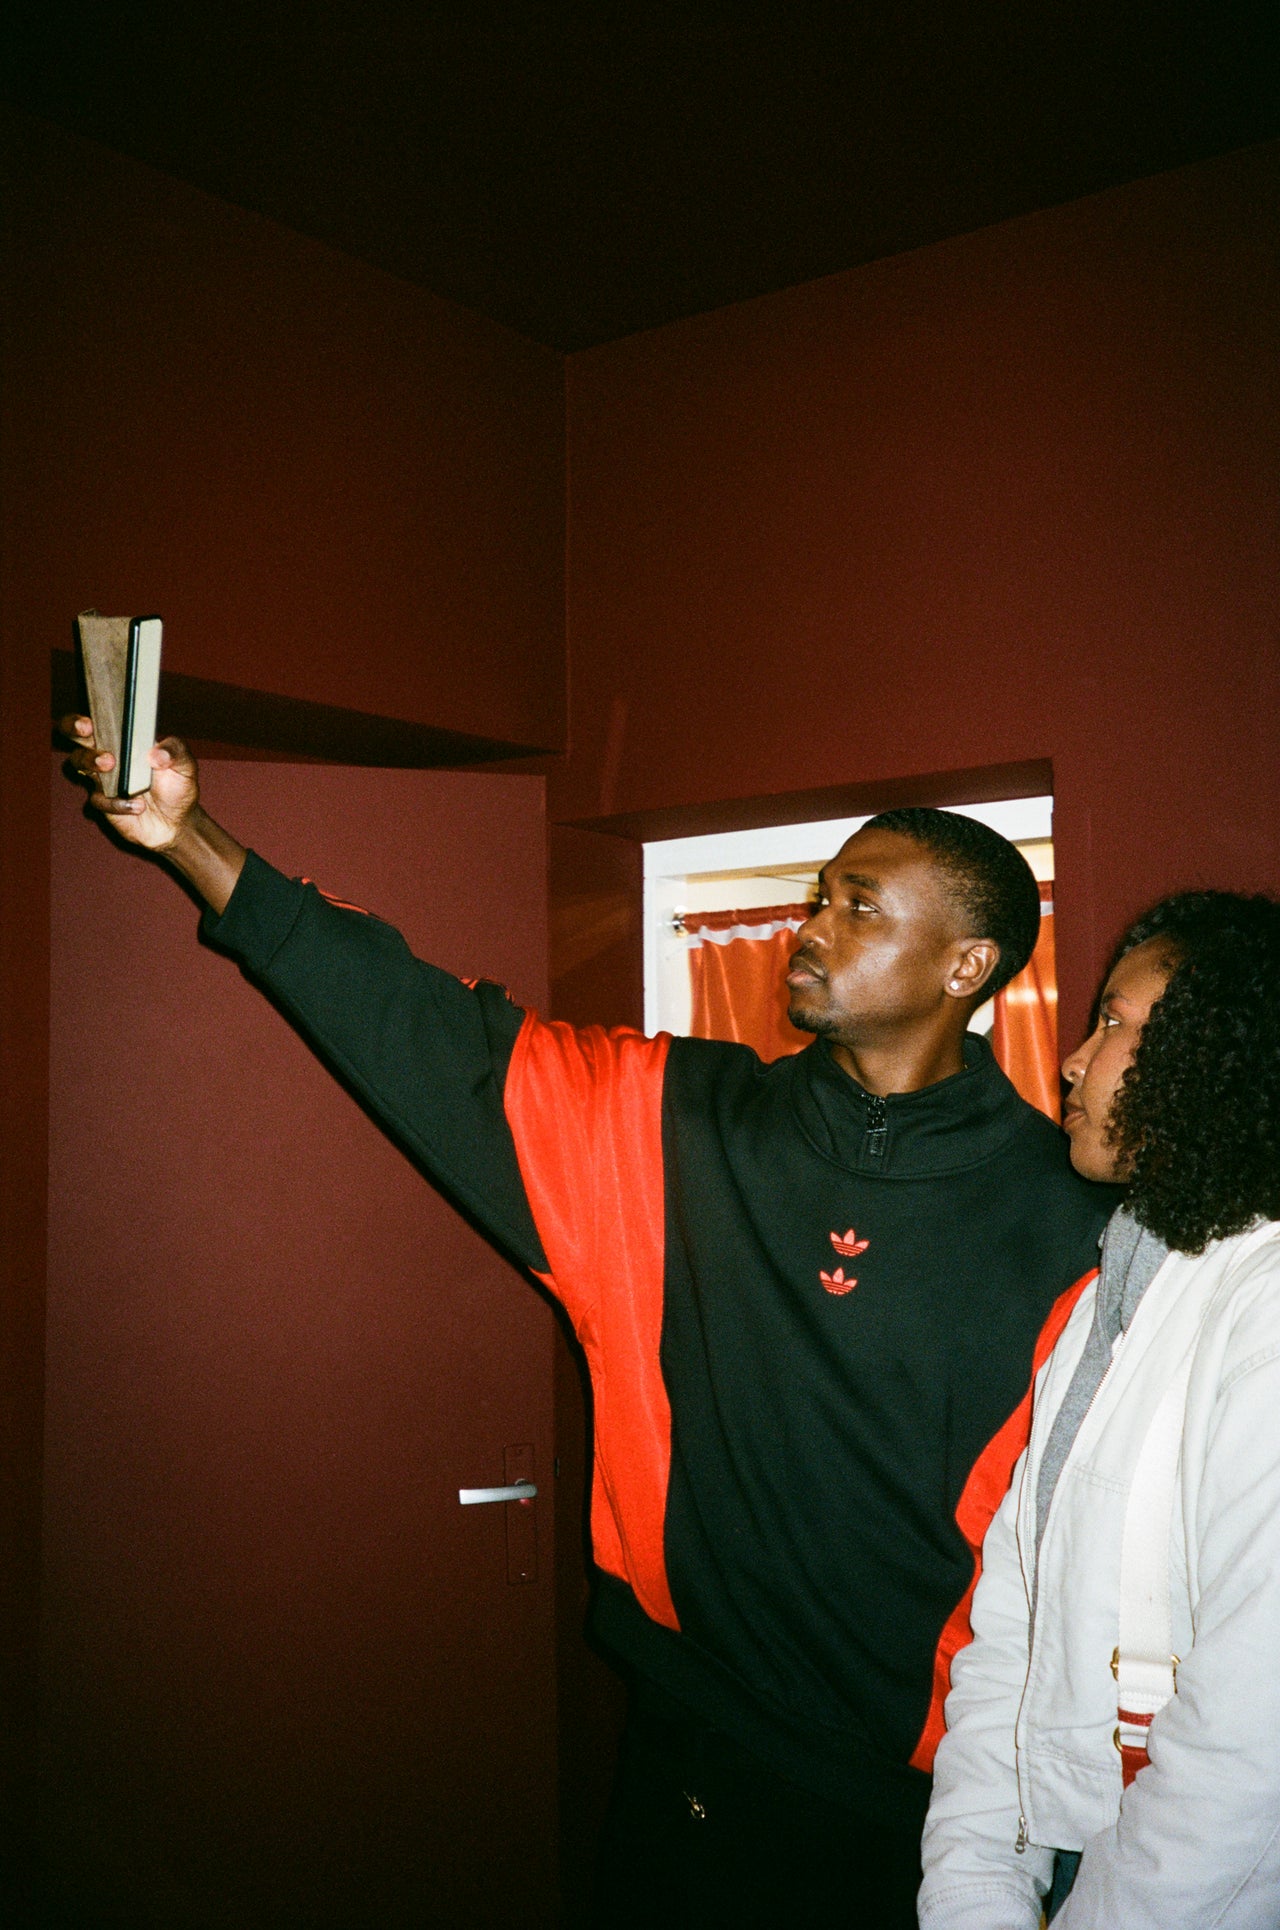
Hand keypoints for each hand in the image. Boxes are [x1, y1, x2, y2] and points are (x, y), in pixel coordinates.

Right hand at [59, 714, 245, 910]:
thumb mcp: (185, 765)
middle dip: (73, 728)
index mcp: (125, 739)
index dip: (85, 716)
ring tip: (110, 764)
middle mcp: (107, 755)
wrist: (177, 822)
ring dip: (90, 760)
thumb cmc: (177, 786)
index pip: (98, 719)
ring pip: (79, 765)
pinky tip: (138, 806)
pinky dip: (117, 802)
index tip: (90, 719)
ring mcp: (102, 779)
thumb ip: (176, 751)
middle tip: (88, 731)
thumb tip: (156, 754)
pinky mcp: (104, 803)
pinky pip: (99, 799)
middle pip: (76, 736)